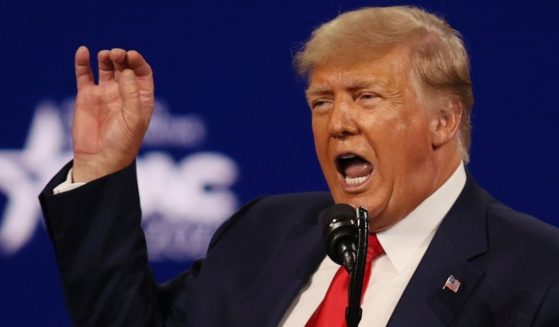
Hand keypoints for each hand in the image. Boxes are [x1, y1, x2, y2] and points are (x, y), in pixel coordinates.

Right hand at [71, 46, 153, 182]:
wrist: (100, 158)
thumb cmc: (122, 142)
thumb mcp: (134, 119)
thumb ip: (131, 94)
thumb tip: (126, 71)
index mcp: (140, 98)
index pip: (142, 73)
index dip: (138, 62)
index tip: (130, 55)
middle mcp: (124, 93)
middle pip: (125, 67)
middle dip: (122, 57)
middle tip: (116, 54)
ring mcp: (105, 93)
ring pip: (106, 68)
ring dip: (106, 58)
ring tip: (105, 55)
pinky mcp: (86, 96)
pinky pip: (84, 75)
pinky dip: (83, 62)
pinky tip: (83, 51)